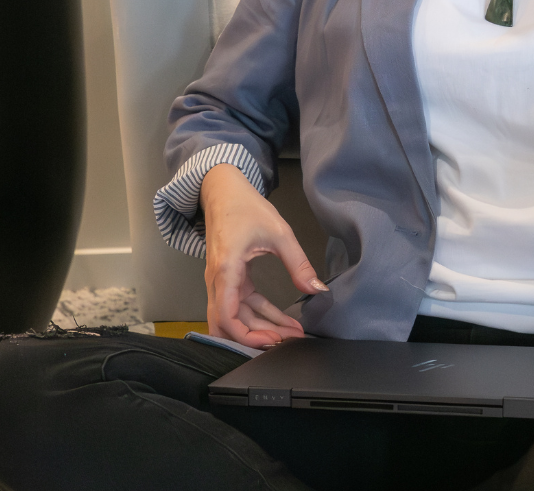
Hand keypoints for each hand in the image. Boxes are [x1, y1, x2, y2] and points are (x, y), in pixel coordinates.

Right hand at [200, 163, 327, 348]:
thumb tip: (316, 289)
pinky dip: (258, 314)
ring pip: (235, 316)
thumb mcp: (279, 233)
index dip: (247, 335)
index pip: (226, 316)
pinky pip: (239, 304)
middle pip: (229, 322)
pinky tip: (281, 319)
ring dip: (259, 327)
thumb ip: (298, 263)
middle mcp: (217, 279)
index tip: (275, 340)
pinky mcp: (228, 278)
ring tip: (290, 333)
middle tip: (287, 342)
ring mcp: (220, 280)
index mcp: (226, 269)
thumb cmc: (246, 207)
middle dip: (257, 337)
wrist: (224, 190)